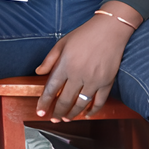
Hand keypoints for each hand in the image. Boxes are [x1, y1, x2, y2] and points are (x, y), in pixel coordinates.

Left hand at [35, 1, 141, 120]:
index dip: (44, 103)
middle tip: (54, 118)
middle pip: (65, 100)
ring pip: (81, 104)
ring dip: (72, 114)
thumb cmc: (84, 34)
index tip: (40, 112)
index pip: (51, 89)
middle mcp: (78, 75)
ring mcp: (94, 80)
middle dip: (58, 112)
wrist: (110, 29)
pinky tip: (87, 114)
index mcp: (65, 65)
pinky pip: (99, 101)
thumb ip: (49, 59)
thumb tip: (38, 72)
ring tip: (67, 118)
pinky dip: (93, 111)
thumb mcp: (62, 43)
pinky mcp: (107, 82)